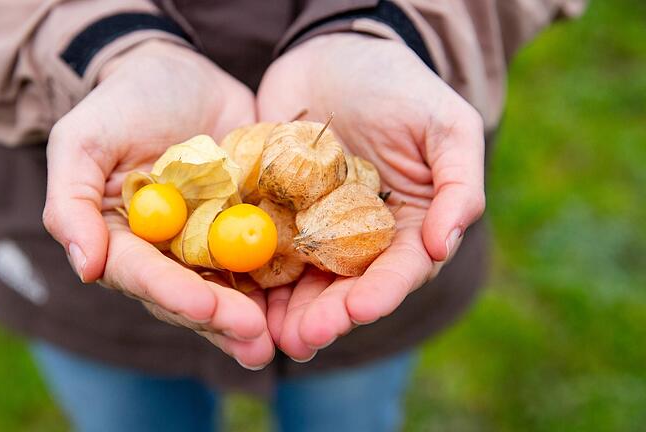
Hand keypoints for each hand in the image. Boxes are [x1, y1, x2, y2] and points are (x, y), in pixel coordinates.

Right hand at [42, 40, 273, 369]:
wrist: (178, 74)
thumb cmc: (121, 104)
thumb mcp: (83, 141)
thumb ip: (72, 202)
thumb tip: (85, 267)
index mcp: (124, 241)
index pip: (144, 276)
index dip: (172, 293)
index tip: (202, 304)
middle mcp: (167, 253)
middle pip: (190, 294)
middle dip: (220, 317)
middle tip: (254, 338)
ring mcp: (210, 243)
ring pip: (230, 288)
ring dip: (252, 317)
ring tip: (275, 340)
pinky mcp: (247, 226)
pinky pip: (266, 258)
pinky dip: (282, 283)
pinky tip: (302, 304)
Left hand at [258, 34, 485, 360]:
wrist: (331, 52)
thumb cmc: (396, 83)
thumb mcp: (443, 123)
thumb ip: (457, 183)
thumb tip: (444, 244)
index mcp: (408, 224)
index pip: (399, 268)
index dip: (382, 291)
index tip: (361, 309)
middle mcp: (361, 236)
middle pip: (346, 287)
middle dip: (327, 315)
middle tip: (304, 338)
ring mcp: (314, 229)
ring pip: (302, 281)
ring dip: (287, 313)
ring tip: (266, 336)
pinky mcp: (274, 215)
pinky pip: (263, 251)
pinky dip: (252, 277)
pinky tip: (237, 297)